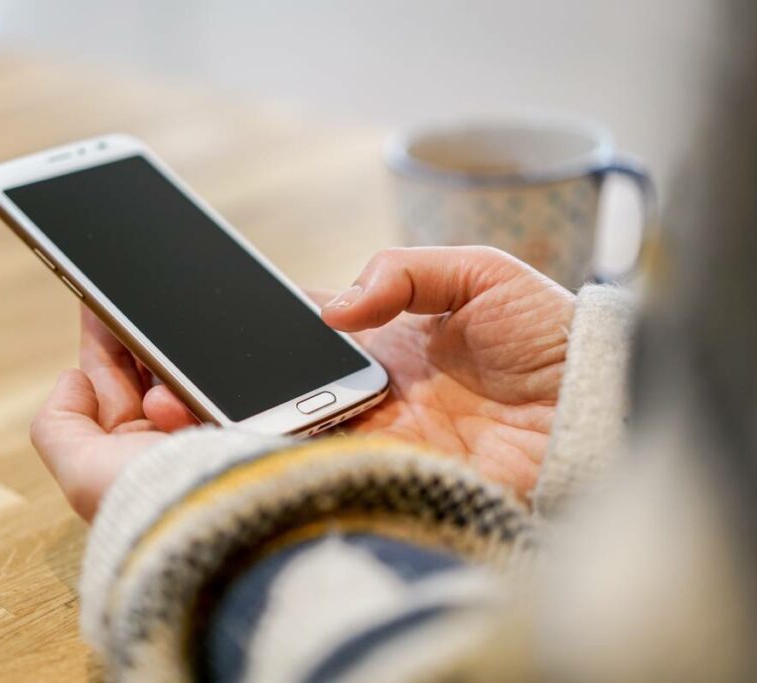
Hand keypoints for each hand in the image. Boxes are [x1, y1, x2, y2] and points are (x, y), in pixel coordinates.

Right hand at [32, 246, 573, 519]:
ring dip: (225, 426)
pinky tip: (225, 449)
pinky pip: (321, 472)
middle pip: (269, 388)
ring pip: (281, 434)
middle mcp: (365, 393)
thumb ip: (404, 271)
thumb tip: (333, 305)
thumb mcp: (479, 273)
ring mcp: (374, 439)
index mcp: (379, 340)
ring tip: (165, 412)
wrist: (605, 411)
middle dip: (208, 384)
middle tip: (151, 379)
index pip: (290, 332)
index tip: (182, 325)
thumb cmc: (552, 336)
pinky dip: (273, 462)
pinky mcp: (391, 479)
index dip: (235, 331)